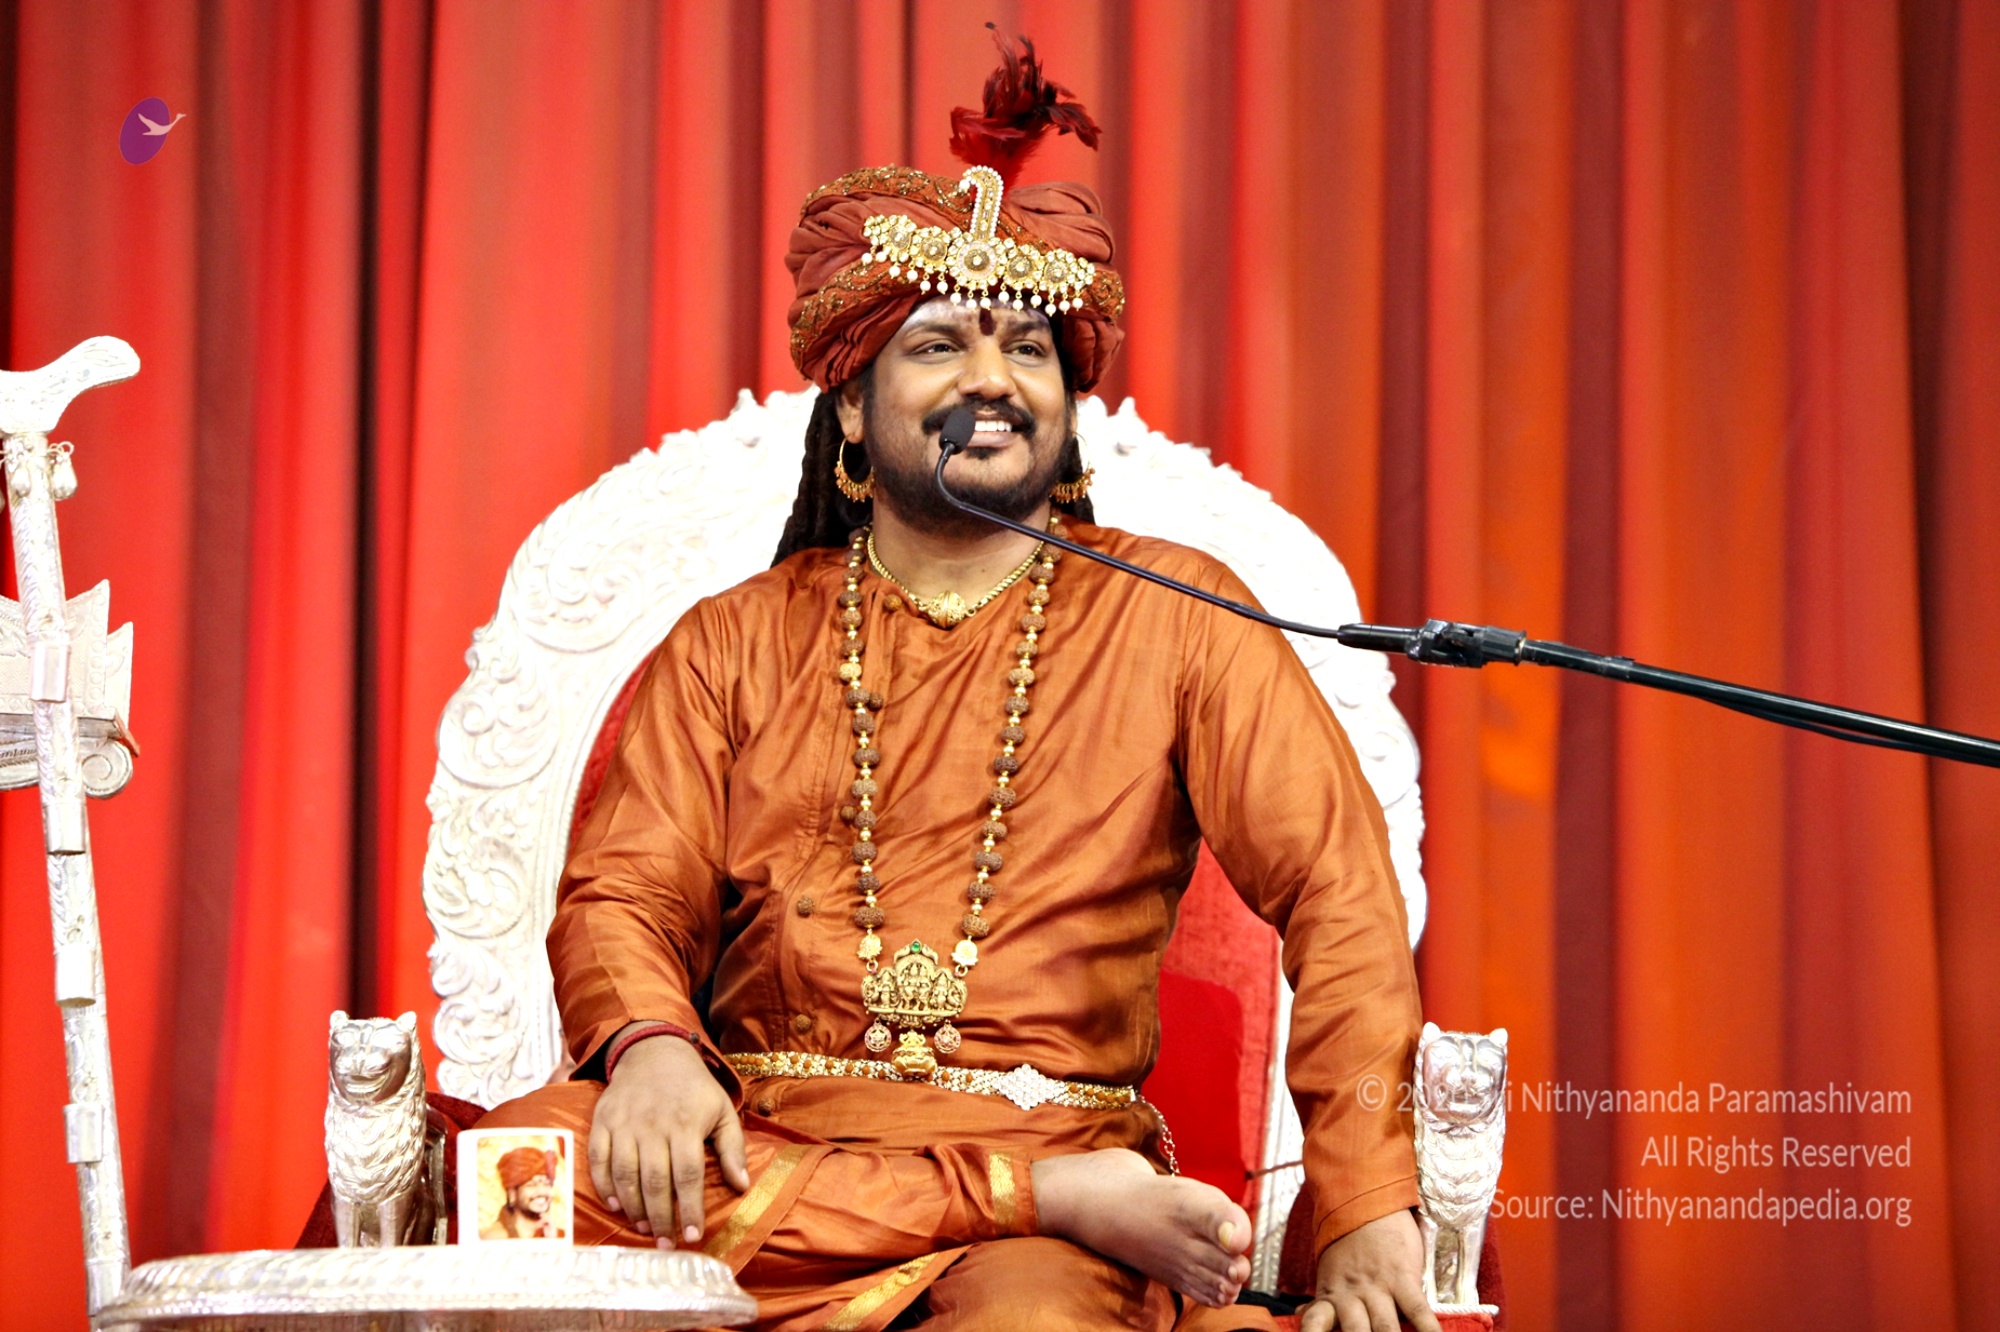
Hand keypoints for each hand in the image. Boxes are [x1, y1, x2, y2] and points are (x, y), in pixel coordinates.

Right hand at [588, 1029, 749, 1245]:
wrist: (653, 1052)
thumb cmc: (693, 1087)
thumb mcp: (722, 1109)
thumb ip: (733, 1148)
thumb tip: (742, 1186)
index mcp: (686, 1123)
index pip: (689, 1174)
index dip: (691, 1209)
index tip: (694, 1237)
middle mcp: (653, 1125)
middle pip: (655, 1180)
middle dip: (661, 1217)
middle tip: (666, 1244)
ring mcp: (625, 1123)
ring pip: (626, 1173)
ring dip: (634, 1207)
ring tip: (645, 1230)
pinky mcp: (603, 1121)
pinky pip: (598, 1159)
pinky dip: (605, 1185)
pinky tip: (616, 1205)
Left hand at [1299, 1209, 1440, 1331]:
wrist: (1367, 1199)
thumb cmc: (1349, 1241)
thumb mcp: (1329, 1271)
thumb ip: (1321, 1299)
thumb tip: (1300, 1316)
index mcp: (1331, 1294)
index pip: (1314, 1323)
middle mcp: (1352, 1295)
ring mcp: (1378, 1286)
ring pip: (1386, 1328)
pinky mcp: (1403, 1277)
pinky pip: (1417, 1309)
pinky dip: (1427, 1329)